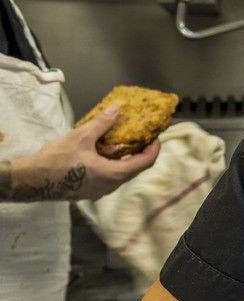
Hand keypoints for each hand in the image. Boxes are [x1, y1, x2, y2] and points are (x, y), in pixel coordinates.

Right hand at [5, 106, 160, 201]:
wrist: (31, 180)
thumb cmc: (55, 161)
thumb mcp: (82, 137)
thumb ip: (102, 123)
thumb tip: (116, 110)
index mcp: (114, 175)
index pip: (145, 162)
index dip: (154, 148)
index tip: (156, 136)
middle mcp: (110, 186)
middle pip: (134, 168)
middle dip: (139, 150)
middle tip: (139, 135)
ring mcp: (99, 190)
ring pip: (120, 172)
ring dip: (122, 157)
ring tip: (119, 140)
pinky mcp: (88, 190)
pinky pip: (107, 176)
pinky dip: (110, 163)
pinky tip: (100, 151)